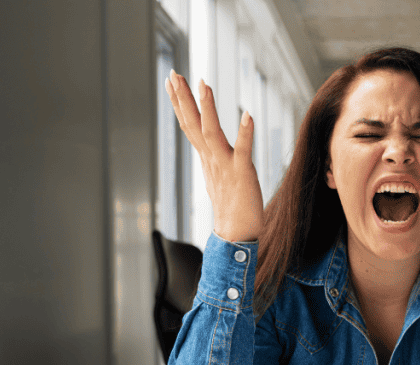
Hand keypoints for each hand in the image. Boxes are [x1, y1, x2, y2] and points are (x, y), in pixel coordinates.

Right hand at [165, 70, 262, 241]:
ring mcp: (225, 165)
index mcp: (207, 157)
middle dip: (183, 98)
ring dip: (207, 108)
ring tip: (203, 84)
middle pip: (193, 124)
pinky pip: (243, 150)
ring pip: (211, 132)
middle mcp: (212, 158)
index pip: (189, 124)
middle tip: (174, 74)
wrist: (235, 235)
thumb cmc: (230, 208)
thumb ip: (212, 158)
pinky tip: (248, 115)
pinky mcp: (242, 173)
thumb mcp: (217, 176)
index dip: (180, 102)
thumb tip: (207, 146)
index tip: (172, 81)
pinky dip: (245, 133)